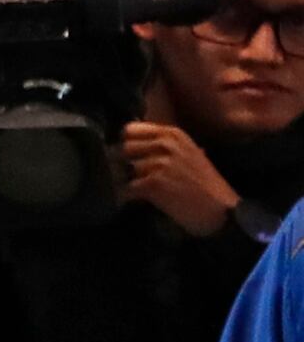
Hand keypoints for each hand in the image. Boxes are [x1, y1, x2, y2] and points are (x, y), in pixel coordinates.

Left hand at [126, 119, 241, 238]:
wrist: (222, 211)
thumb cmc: (204, 186)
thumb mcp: (187, 154)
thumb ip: (161, 145)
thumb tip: (126, 143)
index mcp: (173, 134)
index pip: (129, 130)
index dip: (122, 144)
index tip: (123, 157)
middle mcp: (166, 144)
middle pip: (122, 148)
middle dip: (118, 163)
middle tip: (122, 176)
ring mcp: (160, 163)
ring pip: (121, 168)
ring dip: (121, 181)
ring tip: (129, 190)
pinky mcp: (154, 183)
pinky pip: (125, 188)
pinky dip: (125, 196)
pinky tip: (132, 201)